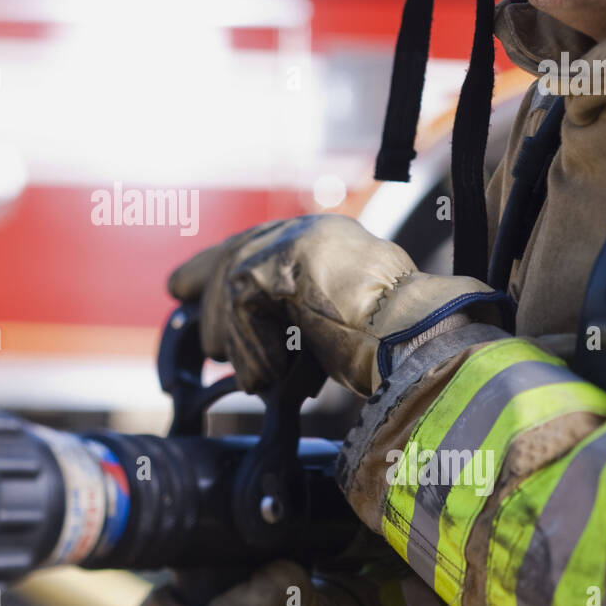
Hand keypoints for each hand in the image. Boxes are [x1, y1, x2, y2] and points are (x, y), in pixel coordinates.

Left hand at [167, 214, 499, 396]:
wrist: (425, 344)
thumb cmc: (396, 349)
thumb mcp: (334, 323)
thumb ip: (296, 311)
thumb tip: (250, 327)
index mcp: (328, 240)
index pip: (258, 243)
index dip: (216, 265)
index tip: (181, 285)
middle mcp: (314, 230)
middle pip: (239, 253)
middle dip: (207, 288)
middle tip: (197, 328)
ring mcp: (303, 240)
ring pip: (235, 279)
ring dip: (237, 336)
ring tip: (254, 374)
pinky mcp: (292, 259)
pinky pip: (244, 301)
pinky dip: (252, 346)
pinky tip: (270, 375)